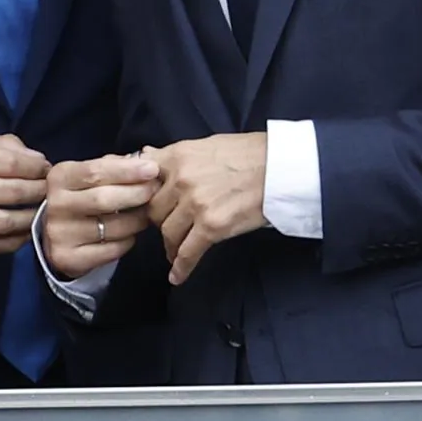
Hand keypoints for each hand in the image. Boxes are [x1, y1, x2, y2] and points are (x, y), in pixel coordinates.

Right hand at [0, 135, 49, 253]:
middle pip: (10, 192)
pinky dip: (15, 241)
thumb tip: (34, 157)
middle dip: (38, 190)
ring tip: (42, 210)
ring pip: (5, 222)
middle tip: (50, 189)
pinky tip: (25, 231)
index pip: (8, 162)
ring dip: (32, 217)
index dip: (35, 166)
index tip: (47, 167)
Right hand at [43, 154, 160, 279]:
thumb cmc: (80, 196)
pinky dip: (128, 241)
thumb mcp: (87, 176)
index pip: (95, 171)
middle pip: (103, 199)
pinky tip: (129, 233)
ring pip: (113, 228)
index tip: (152, 169)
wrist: (55, 233)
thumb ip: (112, 166)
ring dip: (137, 219)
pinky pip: (112, 250)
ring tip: (146, 213)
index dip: (127, 170)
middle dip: (136, 193)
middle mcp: (56, 205)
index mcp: (60, 178)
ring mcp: (61, 234)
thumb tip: (144, 162)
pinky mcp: (69, 259)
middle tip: (155, 190)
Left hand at [145, 134, 266, 285]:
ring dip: (169, 245)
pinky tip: (177, 276)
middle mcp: (181, 179)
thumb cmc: (247, 154)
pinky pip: (188, 252)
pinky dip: (181, 267)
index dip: (141, 197)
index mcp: (177, 156)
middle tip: (166, 228)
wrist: (280, 167)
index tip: (141, 207)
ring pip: (168, 232)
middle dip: (158, 222)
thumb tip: (145, 155)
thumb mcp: (205, 144)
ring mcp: (195, 204)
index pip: (143, 181)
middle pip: (153, 210)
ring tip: (174, 250)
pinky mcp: (212, 226)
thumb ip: (173, 155)